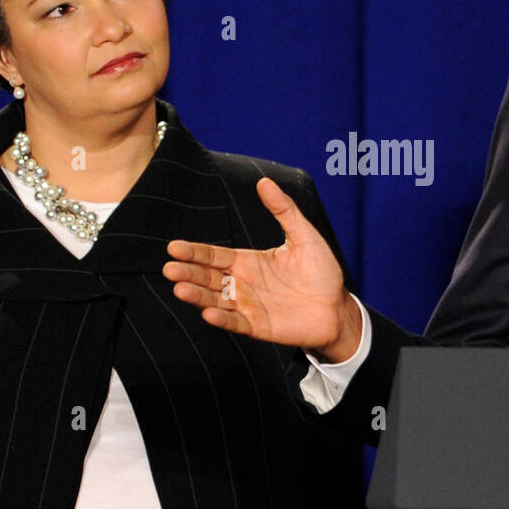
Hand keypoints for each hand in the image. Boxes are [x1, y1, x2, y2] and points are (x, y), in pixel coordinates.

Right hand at [163, 177, 362, 361]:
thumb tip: (264, 182)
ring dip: (198, 296)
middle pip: (209, 278)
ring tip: (180, 289)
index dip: (195, 252)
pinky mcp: (259, 327)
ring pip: (216, 300)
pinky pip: (236, 323)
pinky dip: (222, 320)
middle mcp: (243, 284)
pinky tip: (208, 313)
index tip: (174, 247)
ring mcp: (249, 306)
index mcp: (248, 261)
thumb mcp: (304, 236)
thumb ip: (284, 210)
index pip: (215, 255)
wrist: (338, 308)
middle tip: (169, 269)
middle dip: (189, 273)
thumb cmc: (322, 272)